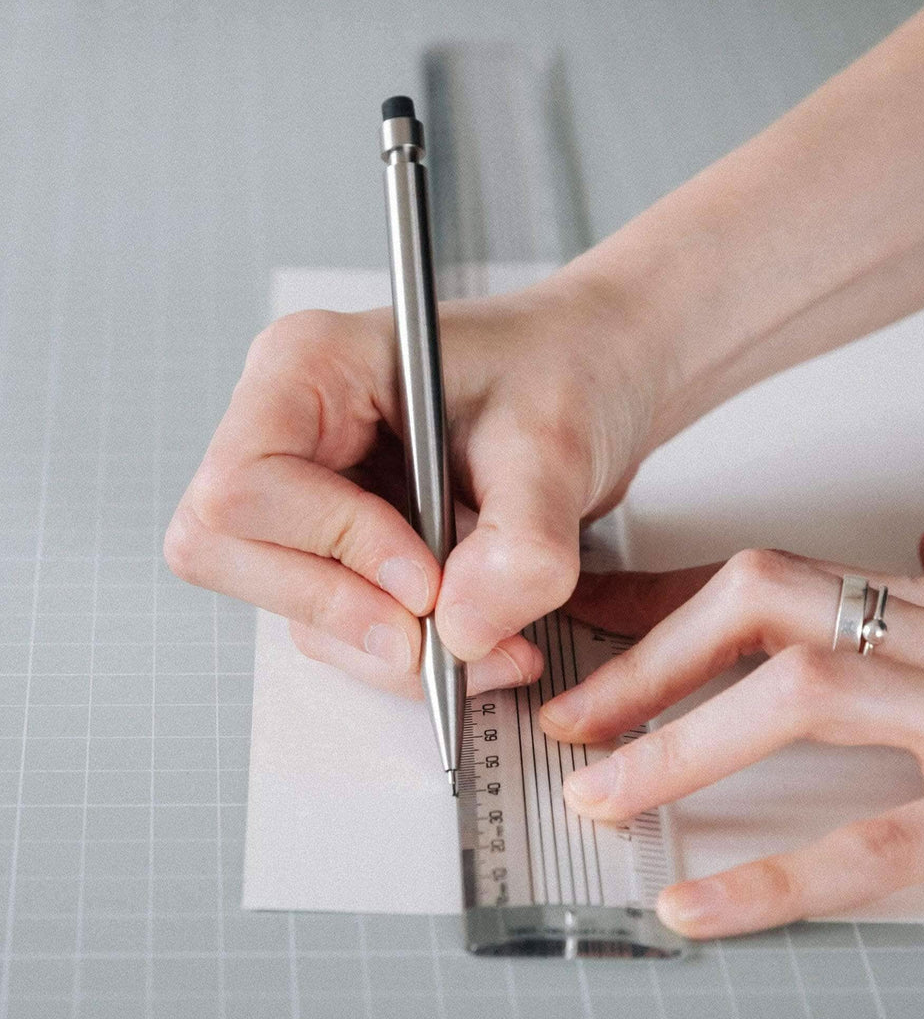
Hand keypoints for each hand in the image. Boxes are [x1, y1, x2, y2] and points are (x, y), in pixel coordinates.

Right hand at [164, 278, 658, 696]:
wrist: (597, 380)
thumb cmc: (566, 369)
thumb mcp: (557, 444)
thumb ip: (519, 542)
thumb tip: (459, 633)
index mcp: (310, 367)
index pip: (245, 486)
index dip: (330, 546)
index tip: (425, 580)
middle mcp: (290, 429)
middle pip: (232, 554)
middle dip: (343, 611)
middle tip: (449, 635)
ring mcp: (311, 489)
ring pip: (291, 604)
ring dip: (389, 648)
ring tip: (495, 645)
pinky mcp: (343, 540)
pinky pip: (341, 621)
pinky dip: (407, 651)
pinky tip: (480, 640)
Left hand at [539, 525, 923, 937]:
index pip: (771, 578)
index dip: (667, 602)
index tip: (592, 628)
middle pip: (765, 609)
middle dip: (652, 660)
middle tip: (570, 716)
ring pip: (804, 702)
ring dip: (683, 745)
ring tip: (600, 794)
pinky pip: (878, 843)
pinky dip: (775, 877)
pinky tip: (698, 904)